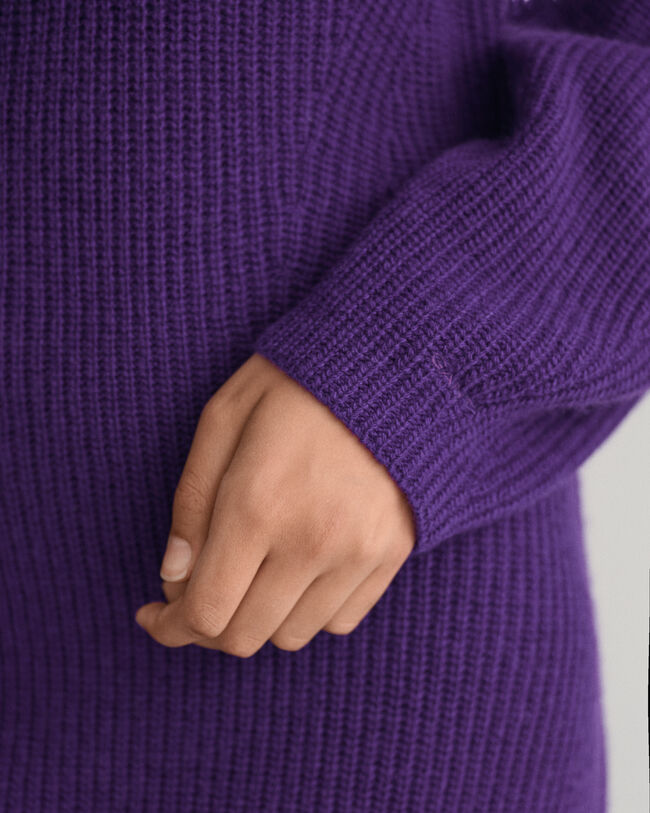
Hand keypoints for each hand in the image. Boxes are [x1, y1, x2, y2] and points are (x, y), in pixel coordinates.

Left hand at [134, 352, 415, 656]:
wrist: (392, 362)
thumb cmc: (297, 382)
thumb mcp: (225, 417)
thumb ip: (192, 500)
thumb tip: (173, 576)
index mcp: (257, 504)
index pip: (204, 611)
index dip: (170, 625)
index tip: (155, 613)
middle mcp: (311, 541)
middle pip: (243, 636)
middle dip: (208, 626)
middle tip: (199, 593)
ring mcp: (358, 552)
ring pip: (290, 636)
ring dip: (259, 617)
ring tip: (253, 574)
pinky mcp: (392, 554)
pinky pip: (339, 620)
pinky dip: (308, 610)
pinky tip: (298, 571)